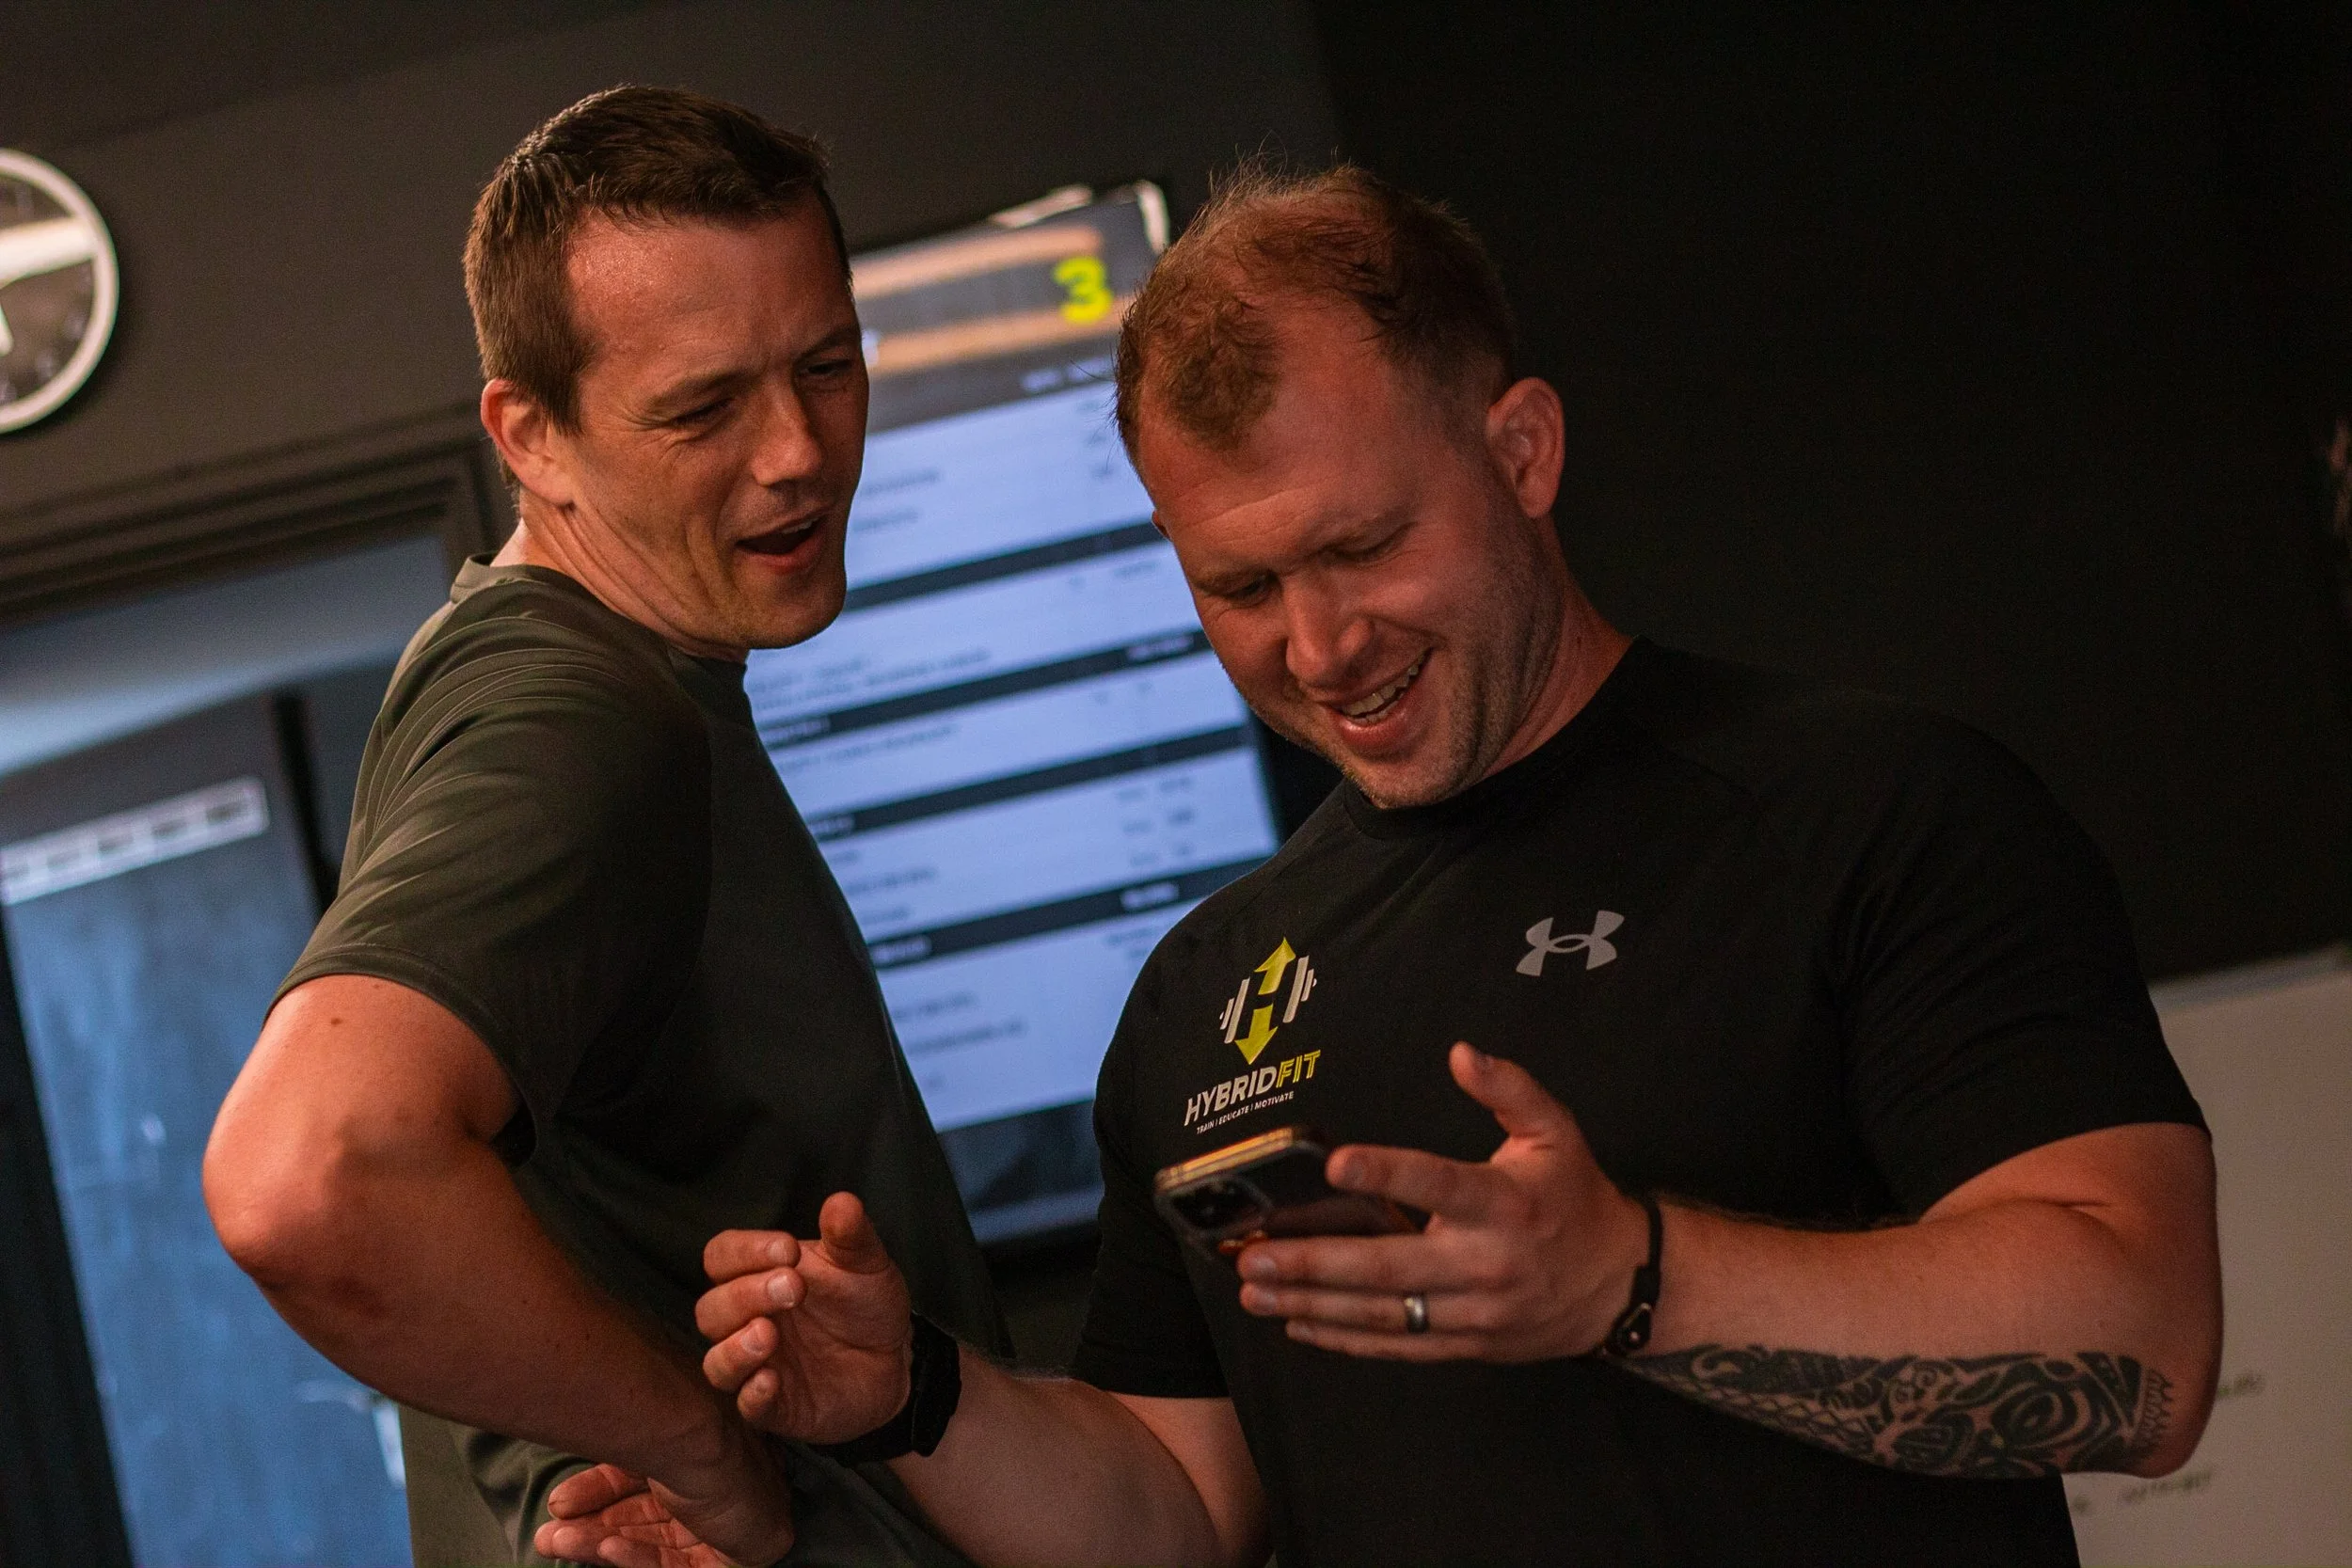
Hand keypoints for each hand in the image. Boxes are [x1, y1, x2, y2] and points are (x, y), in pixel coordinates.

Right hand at [534, 1417, 789, 1567]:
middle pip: (641, 1518)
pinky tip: (606, 1546)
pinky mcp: (730, 1560)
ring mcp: (723, 1526)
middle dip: (590, 1526)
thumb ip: (614, 1465)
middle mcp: (713, 1490)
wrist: (716, 1438)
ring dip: (599, 1542)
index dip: (597, 1492)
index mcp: (699, 1456)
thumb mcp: (638, 1445)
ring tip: (555, 1540)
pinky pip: (675, 1566)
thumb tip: (563, 1493)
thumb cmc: (679, 1428)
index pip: (641, 1483)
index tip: (558, 1502)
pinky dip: (637, 1557)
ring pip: (650, 1543)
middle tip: (548, 1533)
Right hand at [696, 1191, 914, 1441]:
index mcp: (759, 1275)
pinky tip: (771, 1380)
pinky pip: (747, 1406)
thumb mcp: (865, 1263)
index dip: (745, 1251)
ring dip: (735, 1347)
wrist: (896, 1360)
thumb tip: (842, 1202)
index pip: (722, 1256)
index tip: (789, 1250)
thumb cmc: (865, 1303)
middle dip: (746, 1295)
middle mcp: (747, 1321)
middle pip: (712, 1308)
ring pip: (716, 1361)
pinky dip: (753, 1394)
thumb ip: (851, 1235)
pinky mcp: (775, 1407)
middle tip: (794, 1287)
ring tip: (768, 1333)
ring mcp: (758, 1365)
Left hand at [1235, 1041, 1650, 1360]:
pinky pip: (1397, 1345)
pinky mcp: (1466, 1345)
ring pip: (1383, 1313)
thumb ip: (1510, 1089)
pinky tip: (1297, 1323)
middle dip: (1314, 1261)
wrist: (1619, 1286)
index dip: (1386, 1175)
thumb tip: (1461, 1053)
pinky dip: (1344, 1338)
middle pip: (1389, 1267)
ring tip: (1253, 1291)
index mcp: (1504, 1204)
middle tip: (1253, 1255)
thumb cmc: (1574, 1198)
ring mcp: (1473, 1313)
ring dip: (1312, 1303)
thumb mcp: (1555, 1132)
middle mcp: (1485, 1264)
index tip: (1333, 1166)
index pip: (1438, 1184)